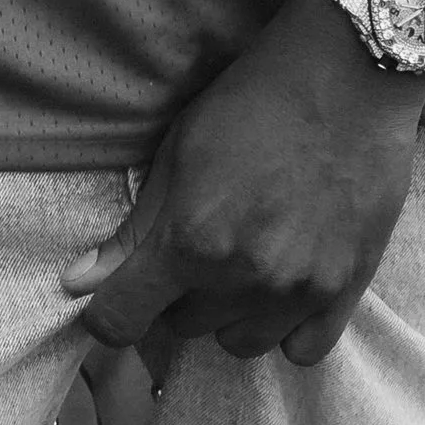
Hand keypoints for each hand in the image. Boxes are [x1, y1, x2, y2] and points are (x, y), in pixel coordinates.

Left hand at [62, 0, 424, 363]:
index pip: (121, 319)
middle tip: (196, 243)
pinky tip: (286, 279)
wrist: (346, 74)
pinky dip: (286, 325)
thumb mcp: (178, 150)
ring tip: (244, 256)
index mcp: (191, 239)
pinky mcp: (346, 290)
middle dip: (177, 293)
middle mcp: (243, 277)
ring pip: (238, 343)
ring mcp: (299, 290)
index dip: (109, 310)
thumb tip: (78, 283)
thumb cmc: (253, 101)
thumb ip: (133, 229)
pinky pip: (301, 350)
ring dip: (229, 311)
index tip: (120, 291)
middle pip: (181, 327)